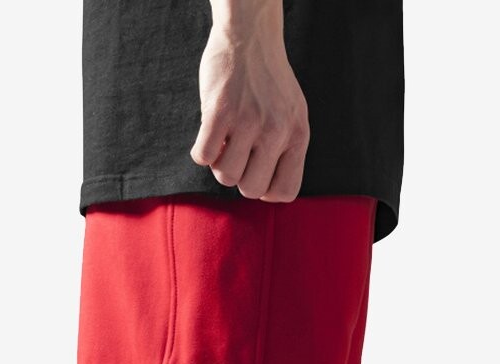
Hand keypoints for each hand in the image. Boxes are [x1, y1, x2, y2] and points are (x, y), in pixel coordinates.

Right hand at [191, 0, 309, 202]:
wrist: (250, 36)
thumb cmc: (268, 82)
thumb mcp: (291, 115)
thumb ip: (285, 150)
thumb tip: (265, 191)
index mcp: (298, 136)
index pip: (284, 192)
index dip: (265, 190)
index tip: (256, 172)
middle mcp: (277, 131)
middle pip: (251, 189)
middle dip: (239, 177)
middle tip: (236, 153)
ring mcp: (248, 121)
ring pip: (225, 176)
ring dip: (218, 163)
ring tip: (224, 139)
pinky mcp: (220, 111)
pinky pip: (203, 156)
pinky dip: (201, 151)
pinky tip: (208, 134)